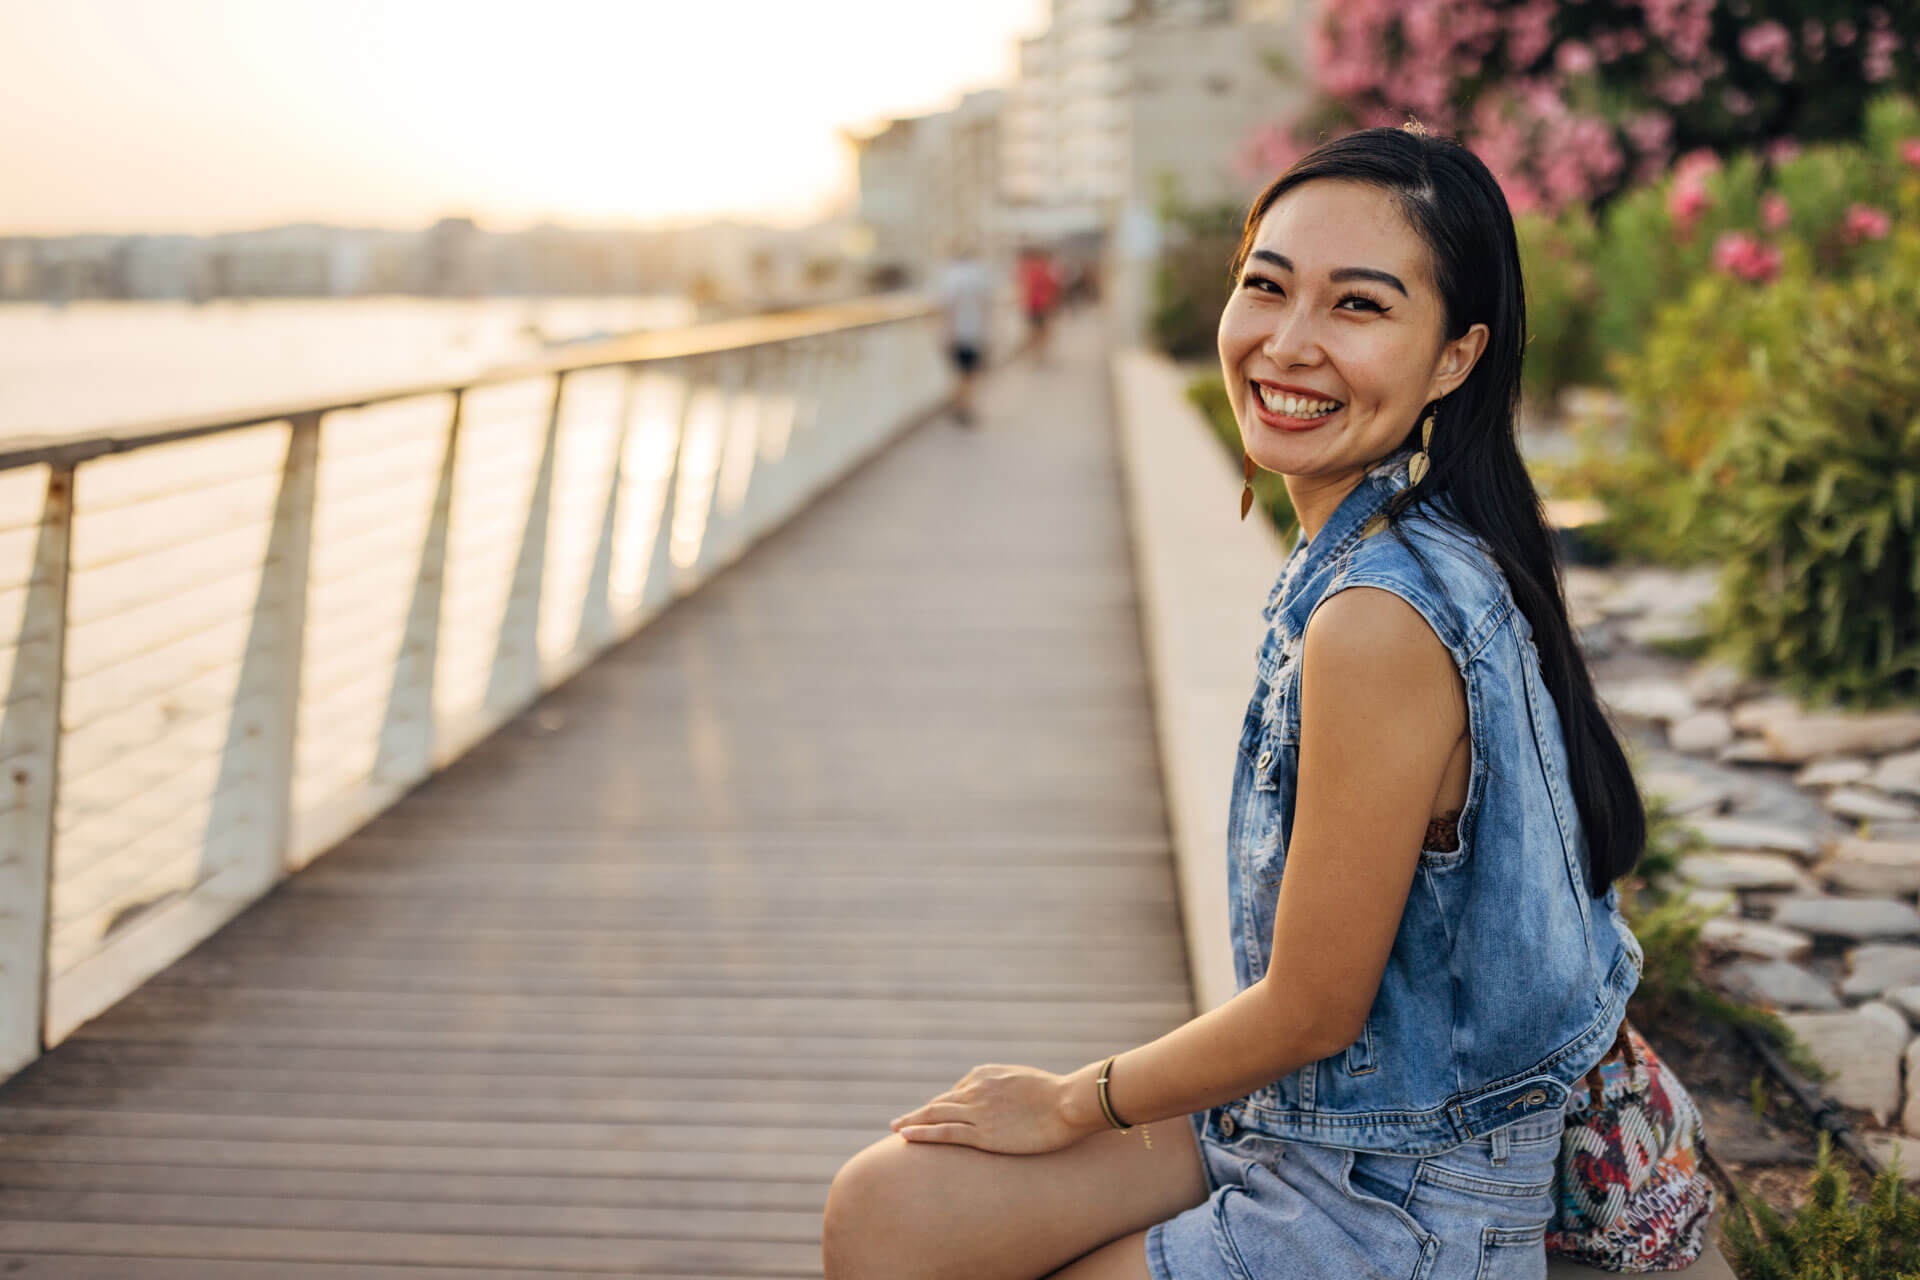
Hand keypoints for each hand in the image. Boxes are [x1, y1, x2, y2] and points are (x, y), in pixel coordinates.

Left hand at [888, 1063, 1088, 1153]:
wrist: (1067, 1103)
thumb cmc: (1054, 1094)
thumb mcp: (1022, 1081)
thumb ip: (1004, 1087)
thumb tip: (1001, 1098)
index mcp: (984, 1075)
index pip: (955, 1093)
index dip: (941, 1107)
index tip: (931, 1117)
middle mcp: (974, 1090)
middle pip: (938, 1103)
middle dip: (918, 1113)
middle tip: (899, 1122)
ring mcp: (976, 1112)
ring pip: (934, 1116)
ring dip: (911, 1122)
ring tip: (895, 1129)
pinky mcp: (982, 1133)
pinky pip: (943, 1132)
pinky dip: (921, 1133)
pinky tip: (906, 1136)